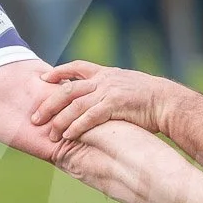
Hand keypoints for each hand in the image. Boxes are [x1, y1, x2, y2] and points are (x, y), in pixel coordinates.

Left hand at [33, 62, 164, 141]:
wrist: (168, 102)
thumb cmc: (150, 99)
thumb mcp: (127, 85)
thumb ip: (110, 88)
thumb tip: (100, 96)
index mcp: (106, 73)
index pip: (76, 66)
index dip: (58, 72)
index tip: (43, 79)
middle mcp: (104, 80)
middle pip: (67, 89)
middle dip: (48, 104)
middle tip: (35, 118)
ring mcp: (108, 92)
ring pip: (74, 105)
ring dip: (59, 120)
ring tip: (50, 133)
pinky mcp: (114, 106)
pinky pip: (89, 117)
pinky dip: (76, 126)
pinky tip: (67, 136)